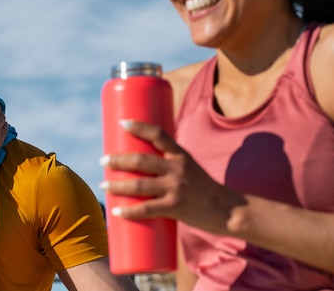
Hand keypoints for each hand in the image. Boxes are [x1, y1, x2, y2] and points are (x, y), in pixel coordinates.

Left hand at [101, 120, 244, 233]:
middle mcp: (178, 168)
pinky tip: (116, 210)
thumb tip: (141, 164)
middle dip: (118, 159)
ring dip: (117, 184)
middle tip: (103, 160)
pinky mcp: (176, 207)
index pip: (158, 134)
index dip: (138, 126)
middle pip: (141, 160)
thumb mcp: (190, 168)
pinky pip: (147, 208)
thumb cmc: (205, 189)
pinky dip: (129, 210)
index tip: (121, 122)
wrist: (230, 211)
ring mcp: (176, 188)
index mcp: (181, 155)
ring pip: (139, 184)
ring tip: (104, 184)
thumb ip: (169, 164)